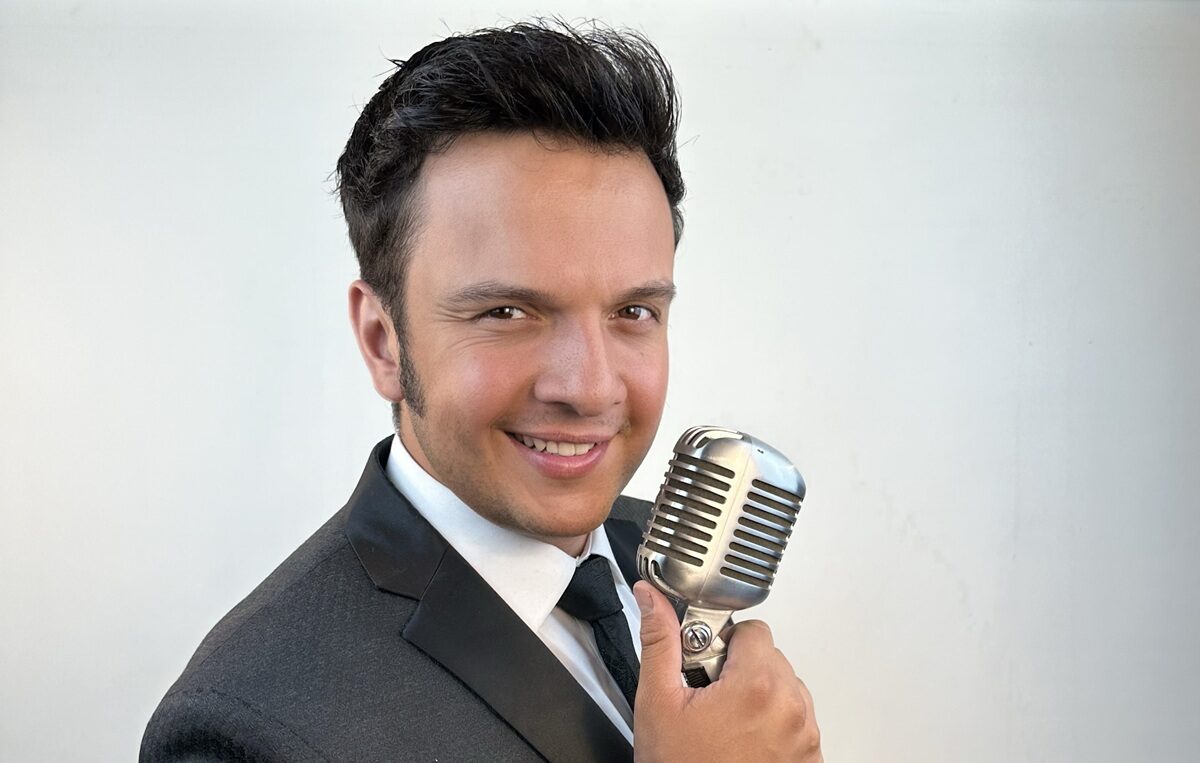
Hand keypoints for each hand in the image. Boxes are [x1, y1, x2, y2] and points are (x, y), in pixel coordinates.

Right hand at [633, 581, 821, 761]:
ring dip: (758, 696)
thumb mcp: (658, 702)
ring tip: (724, 723)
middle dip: (738, 669)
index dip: (720, 644)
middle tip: (708, 698)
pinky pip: (797, 720)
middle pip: (769, 657)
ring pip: (784, 687)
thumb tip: (651, 599)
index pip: (752, 630)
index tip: (703, 666)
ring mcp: (805, 733)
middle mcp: (790, 706)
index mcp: (756, 684)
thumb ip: (659, 641)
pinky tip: (742, 742)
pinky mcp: (811, 756)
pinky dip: (774, 724)